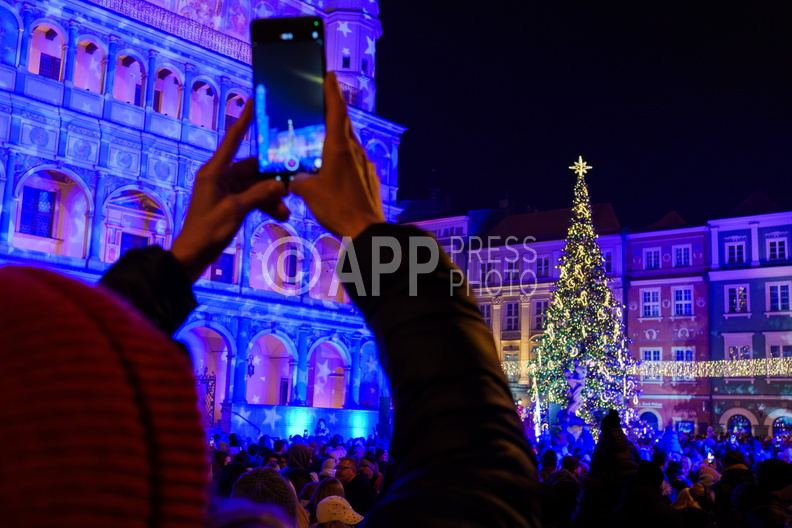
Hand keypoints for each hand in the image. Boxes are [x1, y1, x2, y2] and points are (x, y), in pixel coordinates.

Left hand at [171, 100, 290, 282]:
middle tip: (293, 183)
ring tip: (285, 211)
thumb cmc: (208, 230)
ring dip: (271, 196)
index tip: (253, 103)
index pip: (233, 140)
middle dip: (273, 178)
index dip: (244, 121)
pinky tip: (280, 214)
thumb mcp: (236, 211)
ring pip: (256, 185)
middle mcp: (221, 176)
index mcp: (215, 171)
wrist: (195, 253)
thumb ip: (259, 195)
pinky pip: (253, 197)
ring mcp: (226, 189)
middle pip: (253, 168)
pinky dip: (265, 204)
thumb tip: (282, 184)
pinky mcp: (231, 202)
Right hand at [291, 72, 384, 239]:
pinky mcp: (369, 178)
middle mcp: (354, 151)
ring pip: (350, 143)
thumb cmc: (338, 209)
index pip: (336, 111)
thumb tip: (295, 180)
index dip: (332, 91)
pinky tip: (334, 170)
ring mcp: (364, 164)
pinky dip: (344, 159)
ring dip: (338, 138)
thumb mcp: (309, 193)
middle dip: (333, 113)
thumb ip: (299, 181)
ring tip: (323, 141)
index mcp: (339, 148)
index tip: (329, 76)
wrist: (366, 229)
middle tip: (322, 104)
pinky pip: (355, 161)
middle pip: (344, 124)